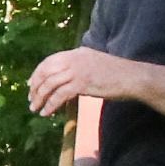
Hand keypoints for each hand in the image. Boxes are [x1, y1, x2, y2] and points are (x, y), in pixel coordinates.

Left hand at [26, 47, 147, 117]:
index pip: (49, 61)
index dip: (37, 73)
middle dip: (35, 87)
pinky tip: (47, 112)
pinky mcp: (82, 83)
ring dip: (40, 98)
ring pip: (50, 84)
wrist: (134, 77)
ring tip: (36, 109)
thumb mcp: (93, 63)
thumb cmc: (116, 73)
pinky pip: (59, 95)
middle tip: (31, 100)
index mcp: (76, 53)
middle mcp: (74, 59)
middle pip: (45, 72)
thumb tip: (62, 79)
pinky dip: (51, 105)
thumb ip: (78, 66)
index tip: (30, 85)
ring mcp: (78, 70)